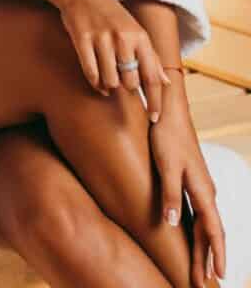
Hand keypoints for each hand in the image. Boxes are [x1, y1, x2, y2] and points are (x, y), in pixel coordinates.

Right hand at [56, 0, 169, 117]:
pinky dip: (95, 83)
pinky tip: (98, 83)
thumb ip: (150, 57)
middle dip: (127, 89)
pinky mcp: (82, 39)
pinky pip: (91, 72)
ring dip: (109, 86)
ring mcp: (101, 38)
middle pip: (130, 82)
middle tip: (122, 84)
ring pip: (110, 80)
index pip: (152, 77)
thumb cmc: (111, 16)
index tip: (154, 119)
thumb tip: (166, 83)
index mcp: (140, 37)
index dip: (155, 101)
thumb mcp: (135, 32)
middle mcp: (123, 38)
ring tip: (109, 81)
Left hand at [150, 91, 226, 286]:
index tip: (218, 276)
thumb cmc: (166, 137)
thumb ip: (169, 194)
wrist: (169, 114)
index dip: (215, 254)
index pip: (213, 230)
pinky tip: (193, 239)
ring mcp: (201, 187)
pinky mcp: (192, 181)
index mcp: (203, 190)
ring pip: (205, 224)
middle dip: (208, 259)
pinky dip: (198, 231)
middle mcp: (206, 191)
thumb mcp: (165, 165)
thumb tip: (172, 223)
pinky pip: (199, 213)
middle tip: (202, 284)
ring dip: (203, 248)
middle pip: (210, 232)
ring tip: (200, 270)